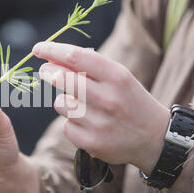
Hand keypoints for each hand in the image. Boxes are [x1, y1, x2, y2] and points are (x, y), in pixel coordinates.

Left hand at [33, 42, 170, 173]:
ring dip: (65, 102)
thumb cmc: (130, 101)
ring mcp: (100, 123)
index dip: (52, 50)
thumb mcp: (118, 78)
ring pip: (60, 104)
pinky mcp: (92, 143)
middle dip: (48, 72)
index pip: (76, 56)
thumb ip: (88, 68)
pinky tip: (90, 125)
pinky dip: (72, 123)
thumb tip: (51, 58)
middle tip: (45, 71)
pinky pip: (66, 126)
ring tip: (82, 105)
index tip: (38, 48)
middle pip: (63, 79)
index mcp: (117, 76)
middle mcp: (108, 98)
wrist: (155, 138)